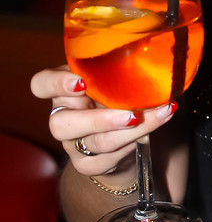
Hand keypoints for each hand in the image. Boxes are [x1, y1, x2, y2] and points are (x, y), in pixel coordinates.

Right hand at [30, 66, 176, 178]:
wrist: (128, 142)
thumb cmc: (125, 99)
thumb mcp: (123, 79)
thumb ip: (128, 69)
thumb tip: (159, 56)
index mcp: (67, 89)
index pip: (42, 84)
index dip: (55, 84)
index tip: (81, 82)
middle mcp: (65, 116)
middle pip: (61, 123)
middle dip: (100, 120)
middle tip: (133, 114)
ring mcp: (74, 144)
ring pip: (93, 143)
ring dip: (128, 133)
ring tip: (157, 118)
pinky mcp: (87, 164)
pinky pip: (105, 160)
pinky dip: (130, 147)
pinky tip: (147, 137)